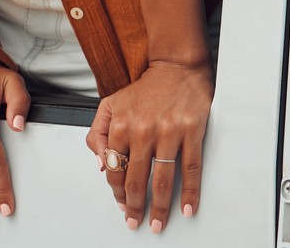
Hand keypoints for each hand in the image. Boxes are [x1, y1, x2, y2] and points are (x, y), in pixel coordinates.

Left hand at [85, 58, 211, 232]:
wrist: (177, 67)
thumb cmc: (145, 89)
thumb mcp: (110, 104)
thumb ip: (97, 133)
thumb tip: (99, 165)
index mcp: (120, 124)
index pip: (114, 169)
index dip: (116, 192)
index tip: (121, 204)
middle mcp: (142, 129)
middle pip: (136, 180)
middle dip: (134, 206)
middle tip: (136, 222)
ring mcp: (168, 131)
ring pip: (162, 179)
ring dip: (160, 207)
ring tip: (158, 223)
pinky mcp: (192, 130)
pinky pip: (190, 167)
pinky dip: (189, 191)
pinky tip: (187, 207)